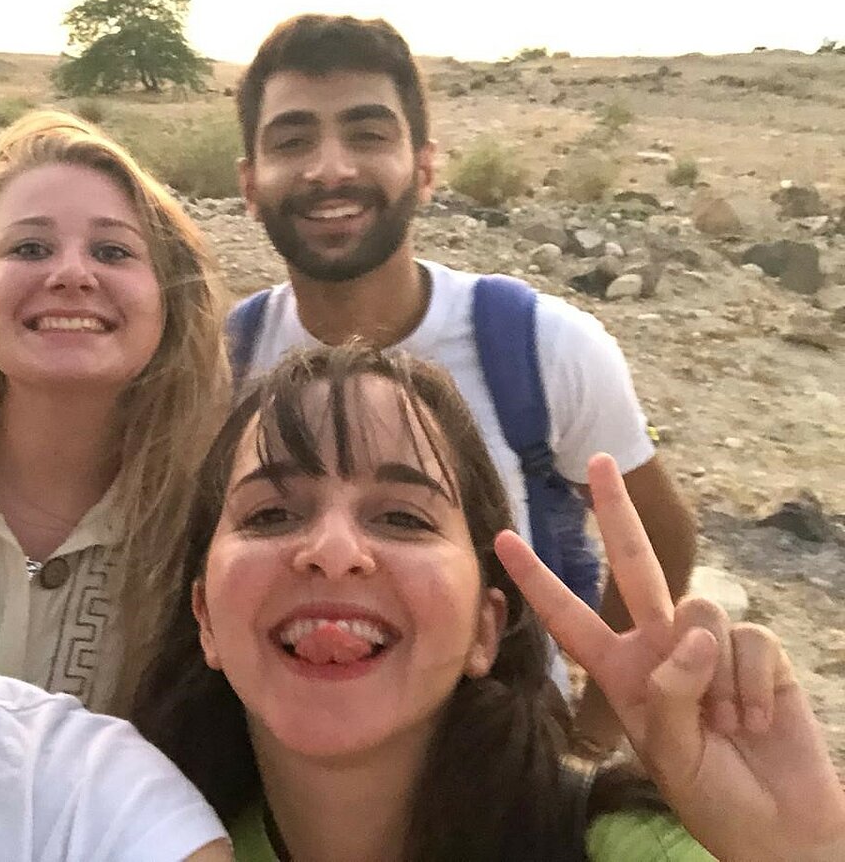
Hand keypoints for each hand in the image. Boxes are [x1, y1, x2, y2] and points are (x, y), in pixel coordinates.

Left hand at [495, 454, 844, 861]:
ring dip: (715, 677)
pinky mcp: (757, 650)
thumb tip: (692, 635)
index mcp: (619, 670)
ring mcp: (709, 644)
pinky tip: (754, 720)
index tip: (501, 539)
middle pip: (632, 565)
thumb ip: (668, 693)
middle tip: (597, 459)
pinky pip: (750, 640)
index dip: (535, 580)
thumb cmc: (711, 794)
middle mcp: (659, 646)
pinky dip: (752, 685)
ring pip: (699, 610)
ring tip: (725, 725)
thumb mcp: (668, 753)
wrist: (779, 822)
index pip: (568, 616)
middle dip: (615, 512)